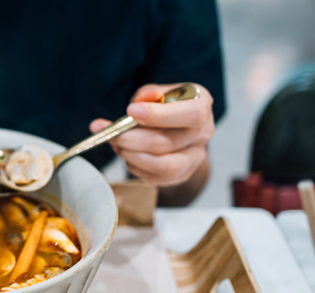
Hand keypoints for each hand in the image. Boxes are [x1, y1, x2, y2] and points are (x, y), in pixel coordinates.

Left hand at [89, 83, 214, 204]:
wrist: (174, 126)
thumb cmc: (165, 106)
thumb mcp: (158, 92)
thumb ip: (149, 93)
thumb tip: (140, 100)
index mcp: (201, 106)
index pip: (191, 114)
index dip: (158, 115)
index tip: (131, 111)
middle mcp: (203, 133)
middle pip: (166, 143)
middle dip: (131, 138)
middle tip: (111, 133)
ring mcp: (194, 157)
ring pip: (162, 166)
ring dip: (131, 156)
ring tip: (118, 144)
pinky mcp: (181, 175)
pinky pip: (155, 178)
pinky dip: (134, 166)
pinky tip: (128, 154)